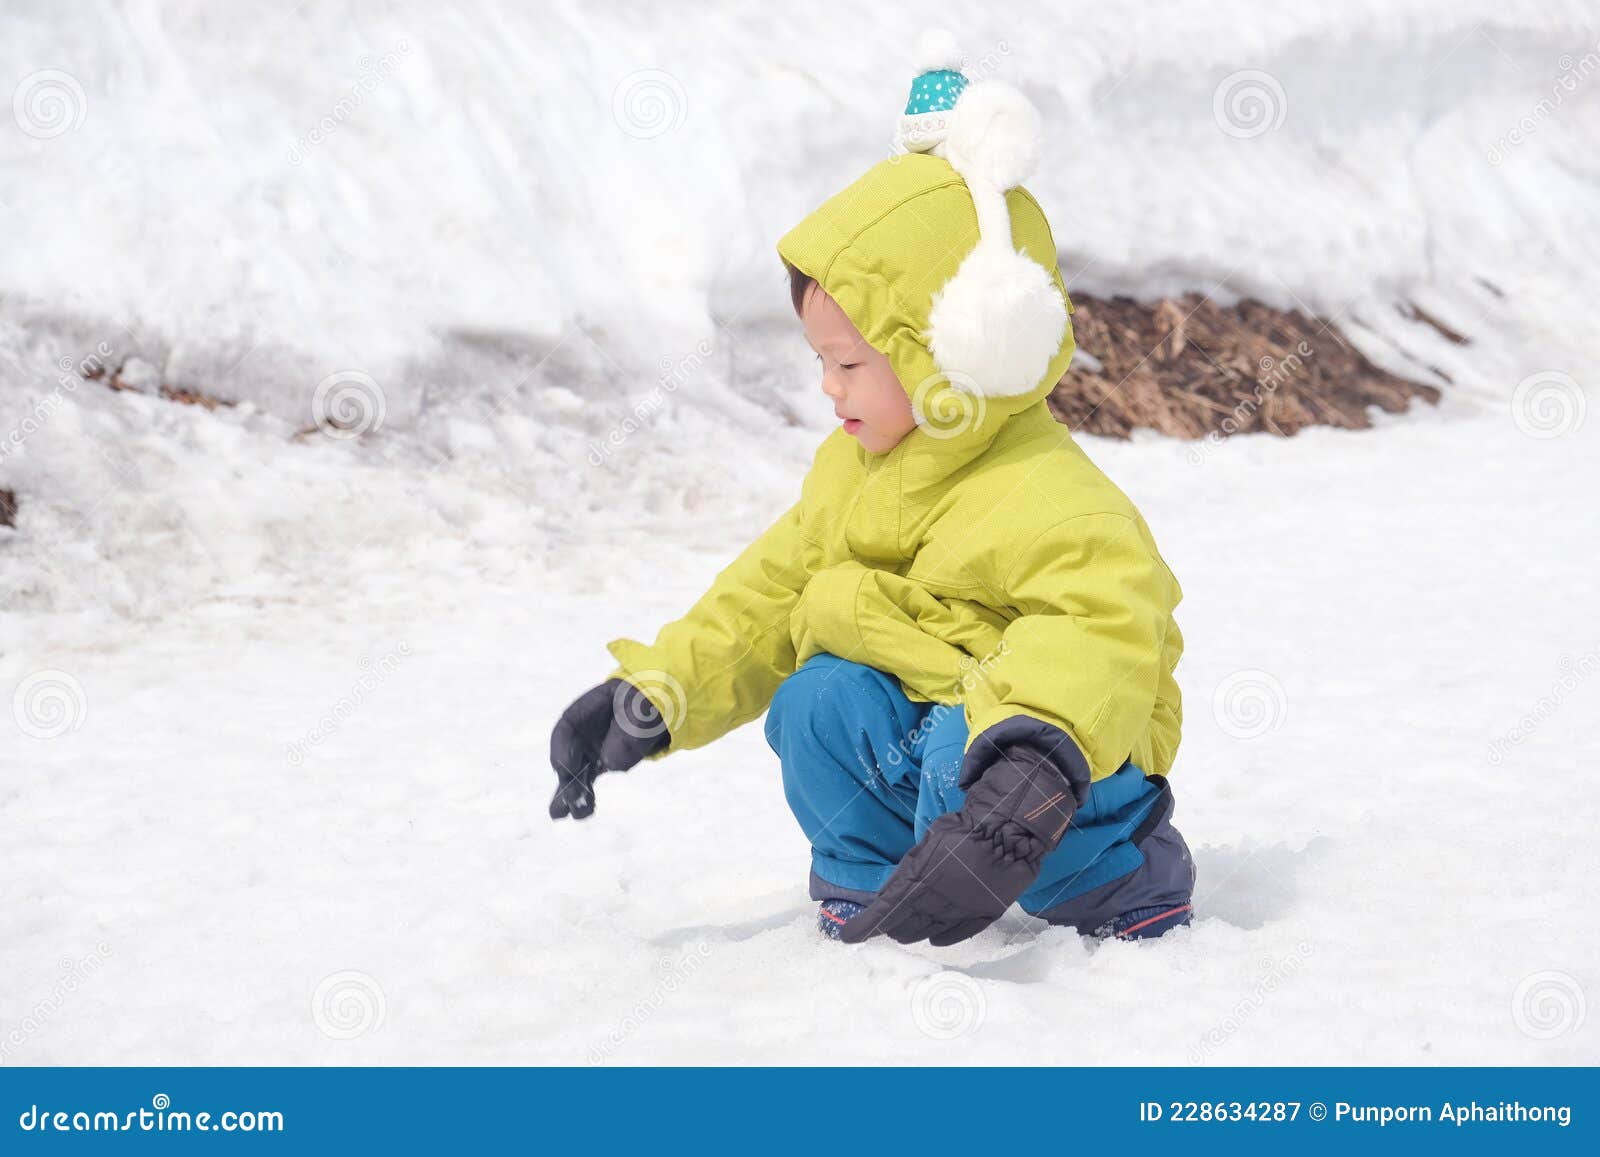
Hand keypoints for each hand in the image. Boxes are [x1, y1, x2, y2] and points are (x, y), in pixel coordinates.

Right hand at [548, 679, 669, 820]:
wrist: (658, 710)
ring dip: (570, 793)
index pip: (567, 728)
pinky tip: (582, 812)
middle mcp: (584, 732)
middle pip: (568, 754)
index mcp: (588, 710)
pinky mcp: (600, 764)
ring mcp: (590, 749)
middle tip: (565, 798)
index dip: (562, 748)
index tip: (566, 768)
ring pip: (575, 773)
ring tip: (561, 814)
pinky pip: (588, 782)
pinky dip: (585, 797)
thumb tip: (610, 763)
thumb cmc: (647, 705)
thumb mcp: (642, 713)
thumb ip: (629, 734)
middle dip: (566, 777)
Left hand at [838, 747, 1076, 945]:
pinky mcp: (982, 915)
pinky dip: (942, 937)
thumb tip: (891, 894)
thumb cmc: (964, 829)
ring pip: (927, 932)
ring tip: (904, 930)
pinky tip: (934, 938)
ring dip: (912, 932)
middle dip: (890, 926)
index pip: (883, 911)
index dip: (864, 926)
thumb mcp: (928, 843)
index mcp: (918, 880)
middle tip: (884, 924)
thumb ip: (909, 871)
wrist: (1009, 831)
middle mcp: (937, 901)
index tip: (848, 937)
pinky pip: (956, 934)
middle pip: (904, 926)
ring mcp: (961, 911)